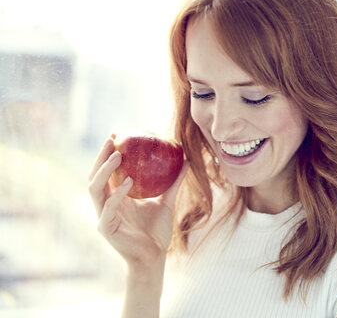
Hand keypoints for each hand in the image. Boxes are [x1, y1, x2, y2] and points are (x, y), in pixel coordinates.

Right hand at [88, 135, 188, 270]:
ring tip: (117, 155)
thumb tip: (186, 160)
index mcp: (115, 197)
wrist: (154, 257)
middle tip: (112, 139)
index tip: (117, 135)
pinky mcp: (105, 228)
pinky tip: (128, 182)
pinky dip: (117, 193)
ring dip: (104, 170)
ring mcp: (102, 216)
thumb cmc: (157, 231)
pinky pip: (108, 207)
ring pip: (95, 188)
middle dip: (101, 156)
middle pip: (95, 175)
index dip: (107, 153)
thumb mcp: (166, 201)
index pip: (106, 171)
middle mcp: (105, 204)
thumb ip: (174, 182)